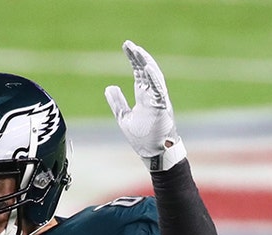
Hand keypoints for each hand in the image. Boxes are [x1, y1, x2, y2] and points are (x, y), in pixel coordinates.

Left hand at [104, 40, 186, 171]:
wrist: (154, 153)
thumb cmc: (142, 137)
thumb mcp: (124, 117)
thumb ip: (117, 102)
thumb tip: (109, 87)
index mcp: (144, 96)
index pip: (139, 73)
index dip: (134, 60)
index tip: (127, 48)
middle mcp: (152, 95)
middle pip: (145, 71)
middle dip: (137, 57)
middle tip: (128, 44)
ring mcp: (158, 99)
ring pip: (153, 76)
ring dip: (145, 63)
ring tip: (136, 50)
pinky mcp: (162, 106)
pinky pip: (158, 89)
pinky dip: (153, 78)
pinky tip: (146, 67)